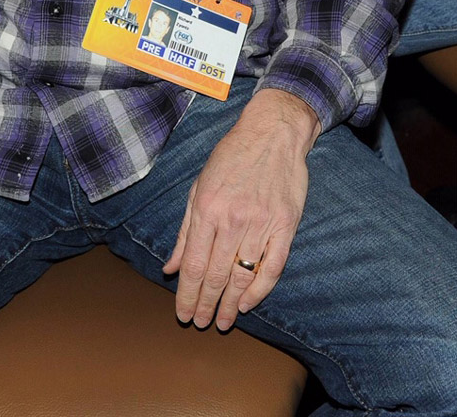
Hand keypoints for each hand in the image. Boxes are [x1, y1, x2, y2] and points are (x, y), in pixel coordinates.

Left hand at [162, 88, 316, 330]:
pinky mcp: (286, 224)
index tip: (184, 314)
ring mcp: (261, 223)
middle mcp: (233, 219)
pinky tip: (249, 303)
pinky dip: (261, 288)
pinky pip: (273, 265)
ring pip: (243, 275)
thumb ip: (186, 232)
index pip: (195, 265)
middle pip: (217, 275)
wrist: (273, 132)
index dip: (188, 295)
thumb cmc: (232, 157)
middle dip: (207, 304)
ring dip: (232, 303)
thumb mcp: (199, 187)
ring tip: (224, 321)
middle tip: (202, 324)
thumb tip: (170, 268)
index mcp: (207, 209)